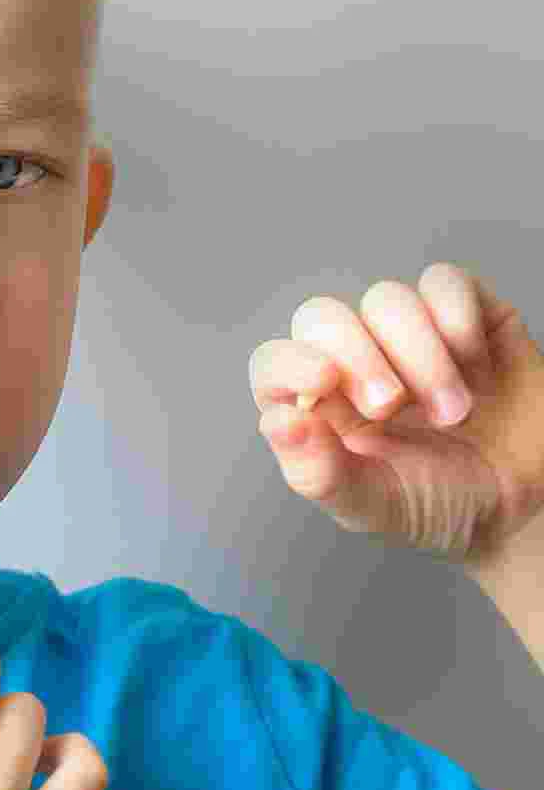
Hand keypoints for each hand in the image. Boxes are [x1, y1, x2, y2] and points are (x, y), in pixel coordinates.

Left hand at [250, 262, 543, 568]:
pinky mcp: (465, 315)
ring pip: (387, 300)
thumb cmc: (439, 502)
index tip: (321, 383)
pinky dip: (458, 320)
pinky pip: (445, 283)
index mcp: (318, 404)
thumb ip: (320, 474)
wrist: (526, 504)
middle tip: (390, 407)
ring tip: (454, 414)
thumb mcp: (374, 506)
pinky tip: (479, 368)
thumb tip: (277, 421)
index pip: (272, 362)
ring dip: (421, 356)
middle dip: (357, 358)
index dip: (286, 362)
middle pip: (323, 317)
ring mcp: (408, 334)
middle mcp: (355, 361)